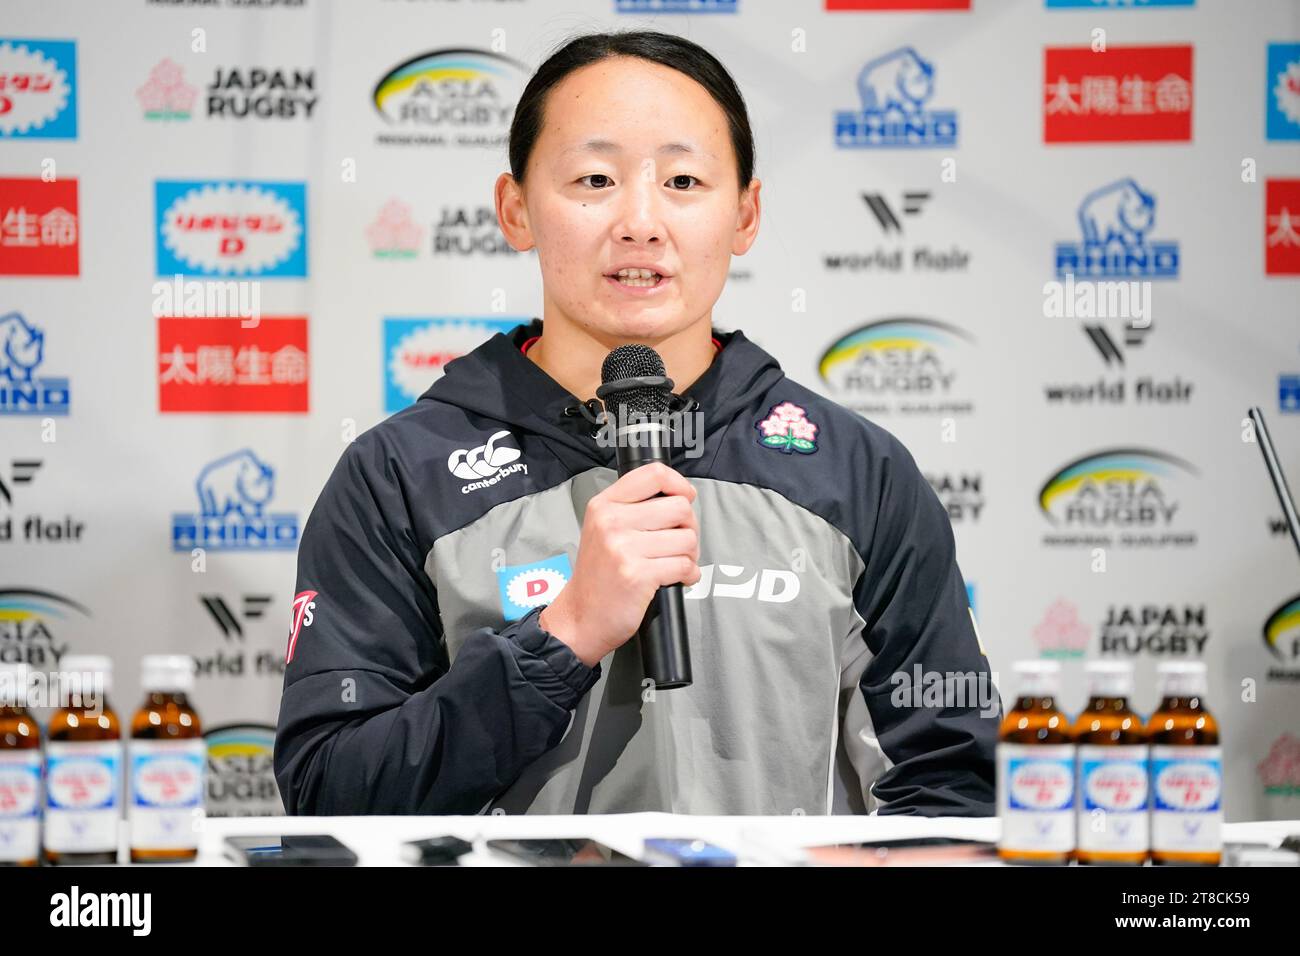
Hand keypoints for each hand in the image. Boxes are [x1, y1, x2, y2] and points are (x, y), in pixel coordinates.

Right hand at [539, 462, 700, 667]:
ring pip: (687, 538)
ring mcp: (623, 548)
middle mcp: (612, 521)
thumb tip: (681, 496)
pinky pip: (684, 565)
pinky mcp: (637, 575)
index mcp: (605, 505)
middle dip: (689, 527)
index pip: (653, 474)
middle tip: (678, 543)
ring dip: (690, 554)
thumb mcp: (603, 528)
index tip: (685, 498)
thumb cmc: (599, 575)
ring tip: (674, 563)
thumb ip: (634, 508)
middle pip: (679, 507)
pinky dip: (688, 574)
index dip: (679, 484)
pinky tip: (676, 578)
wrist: (580, 617)